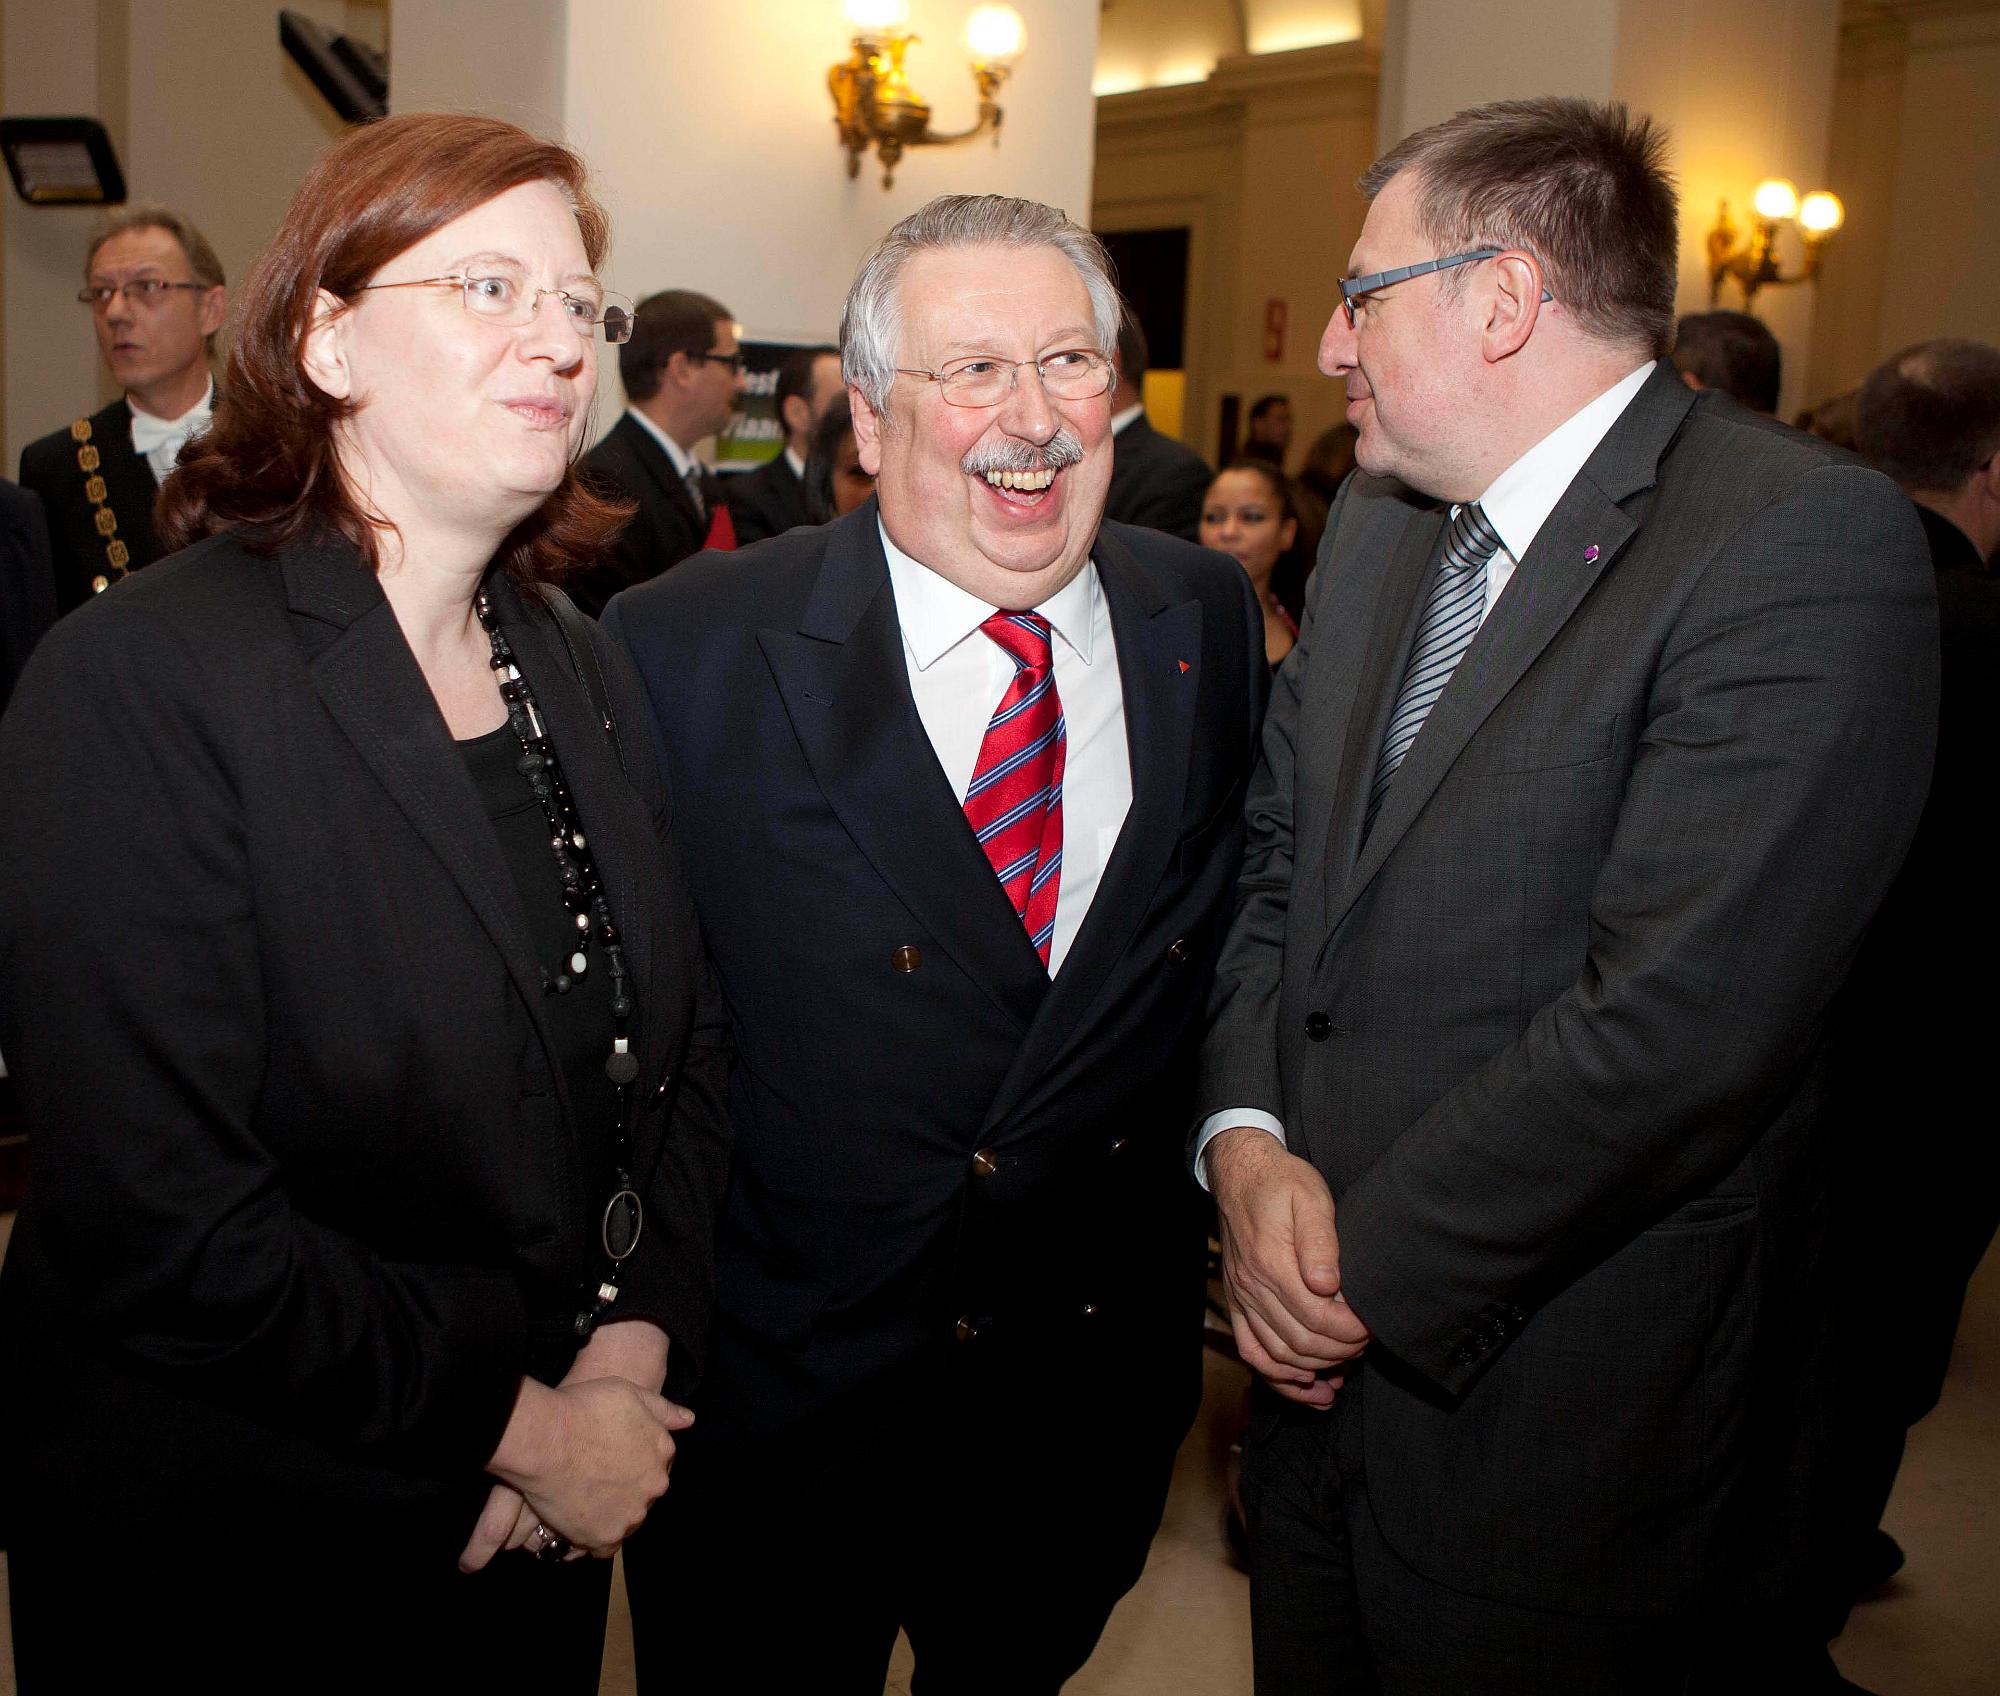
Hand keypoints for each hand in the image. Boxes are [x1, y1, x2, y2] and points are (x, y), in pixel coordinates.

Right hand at [461, 1374, 692, 1569]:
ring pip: (626, 1520)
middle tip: (593, 1479)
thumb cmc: (584, 1409)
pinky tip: (578, 1523)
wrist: (546, 1439)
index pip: (656, 1464)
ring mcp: (631, 1515)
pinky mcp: (604, 1538)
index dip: (632, 1462)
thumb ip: (662, 1409)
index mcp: (663, 1452)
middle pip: (642, 1494)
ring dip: (610, 1514)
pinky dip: (594, 1537)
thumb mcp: (630, 1393)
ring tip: (583, 1499)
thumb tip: (688, 1421)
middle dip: (624, 1489)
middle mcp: (654, 1486)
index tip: (611, 1459)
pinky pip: (605, 1546)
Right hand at [1208, 1126, 1371, 1407]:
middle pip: (1300, 1342)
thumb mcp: (1311, 1197)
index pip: (1317, 1317)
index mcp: (1272, 1263)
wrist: (1241, 1173)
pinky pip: (1252, 1351)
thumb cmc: (1281, 1183)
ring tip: (1344, 1370)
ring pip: (1277, 1355)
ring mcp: (1242, 1298)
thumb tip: (1329, 1283)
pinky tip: (1305, 1383)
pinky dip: (1277, 1376)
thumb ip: (1321, 1241)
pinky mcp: (1238, 1303)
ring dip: (1313, 1370)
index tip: (1373, 1327)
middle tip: (1367, 1344)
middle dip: (1339, 1352)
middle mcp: (1252, 1287)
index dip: (1350, 1331)